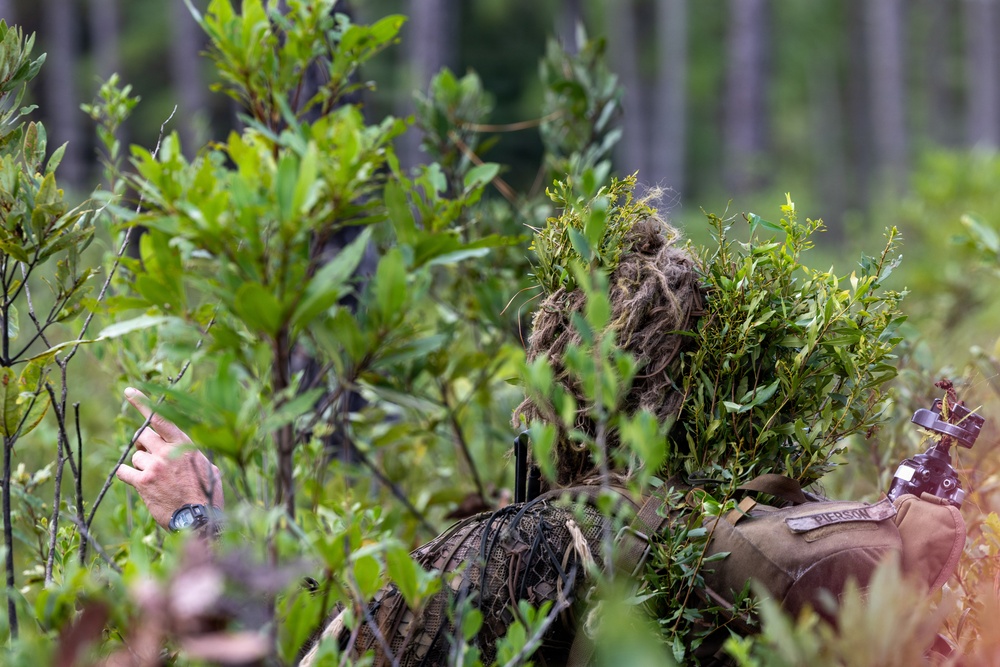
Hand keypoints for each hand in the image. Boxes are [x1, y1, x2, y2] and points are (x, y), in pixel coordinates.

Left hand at [115, 387, 223, 528]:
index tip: (128, 390)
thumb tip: (193, 456)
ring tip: (153, 479)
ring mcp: (154, 466)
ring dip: (140, 464)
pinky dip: (126, 474)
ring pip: (135, 456)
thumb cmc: (208, 495)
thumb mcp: (210, 469)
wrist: (199, 519)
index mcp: (185, 445)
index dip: (143, 403)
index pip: (161, 418)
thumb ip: (196, 457)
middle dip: (143, 444)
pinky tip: (137, 482)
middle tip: (149, 455)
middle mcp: (168, 452)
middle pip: (142, 435)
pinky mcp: (143, 483)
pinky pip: (124, 471)